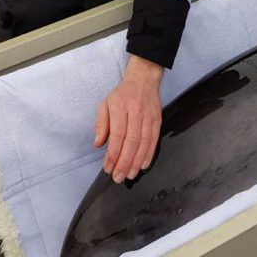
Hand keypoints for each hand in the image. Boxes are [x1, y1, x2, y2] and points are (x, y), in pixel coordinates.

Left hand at [94, 55, 163, 182]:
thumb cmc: (122, 94)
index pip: (117, 134)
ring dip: (136, 161)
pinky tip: (143, 165)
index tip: (108, 167)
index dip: (113, 153)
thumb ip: (101, 124)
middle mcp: (136, 112)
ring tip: (129, 174)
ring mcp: (148, 116)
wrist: (143, 79)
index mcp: (120, 107)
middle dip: (124, 162)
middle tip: (118, 176)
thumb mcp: (105, 104)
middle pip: (132, 141)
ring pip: (144, 142)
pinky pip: (154, 139)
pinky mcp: (157, 120)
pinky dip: (149, 154)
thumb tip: (98, 143)